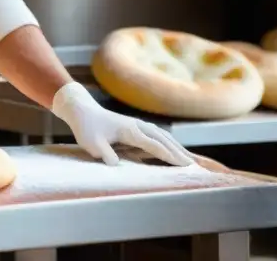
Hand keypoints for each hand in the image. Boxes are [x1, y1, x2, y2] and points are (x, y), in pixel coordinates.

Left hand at [52, 82, 193, 166]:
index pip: (155, 145)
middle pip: (164, 140)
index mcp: (130, 131)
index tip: (184, 166)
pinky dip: (168, 142)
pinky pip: (157, 135)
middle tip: (194, 166)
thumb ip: (105, 153)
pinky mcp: (135, 126)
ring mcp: (138, 125)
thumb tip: (115, 165)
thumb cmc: (86, 127)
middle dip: (179, 152)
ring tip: (190, 159)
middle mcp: (138, 126)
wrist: (82, 110)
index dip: (170, 156)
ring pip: (162, 136)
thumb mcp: (92, 144)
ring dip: (176, 146)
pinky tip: (173, 148)